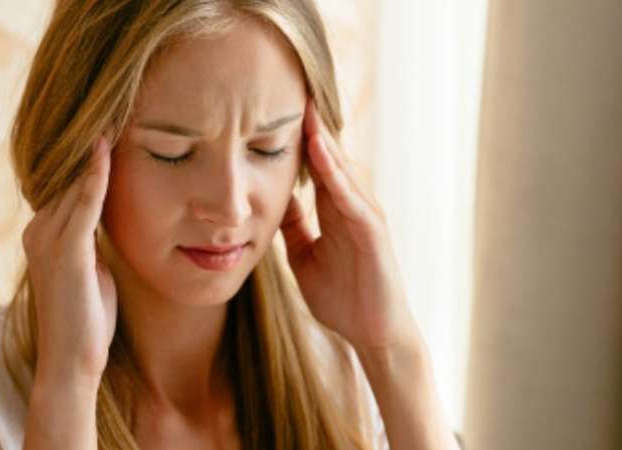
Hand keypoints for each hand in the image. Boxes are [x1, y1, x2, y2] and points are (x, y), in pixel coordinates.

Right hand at [21, 136, 116, 384]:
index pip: (66, 182)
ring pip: (72, 183)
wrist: (72, 363)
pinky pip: (83, 205)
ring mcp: (47, 241)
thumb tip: (105, 216)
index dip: (86, 153)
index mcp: (42, 234)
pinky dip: (95, 176)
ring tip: (109, 113)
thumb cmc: (87, 321)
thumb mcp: (90, 270)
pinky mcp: (65, 253)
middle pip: (65, 175)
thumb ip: (90, 240)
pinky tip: (106, 149)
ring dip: (91, 149)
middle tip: (110, 102)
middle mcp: (37, 230)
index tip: (106, 121)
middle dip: (87, 142)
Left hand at [279, 99, 420, 350]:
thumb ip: (292, 228)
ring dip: (324, 142)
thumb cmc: (342, 297)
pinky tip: (322, 154)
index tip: (276, 111)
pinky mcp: (373, 234)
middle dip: (313, 128)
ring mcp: (365, 218)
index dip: (299, 140)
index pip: (315, 166)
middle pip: (330, 159)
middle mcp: (351, 207)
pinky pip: (352, 198)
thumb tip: (272, 204)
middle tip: (294, 92)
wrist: (371, 333)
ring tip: (305, 111)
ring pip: (342, 171)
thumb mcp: (303, 257)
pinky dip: (337, 175)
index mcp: (334, 211)